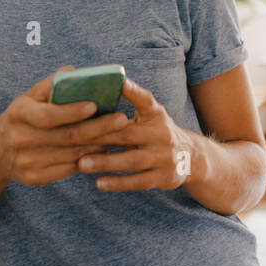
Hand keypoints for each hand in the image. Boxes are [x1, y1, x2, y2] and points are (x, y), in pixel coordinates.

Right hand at [0, 66, 131, 186]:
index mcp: (18, 113)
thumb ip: (51, 84)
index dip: (72, 111)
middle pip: (67, 136)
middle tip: (122, 119)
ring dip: (100, 145)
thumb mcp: (28, 97)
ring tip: (120, 134)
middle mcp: (21, 139)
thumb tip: (76, 73)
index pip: (48, 115)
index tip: (95, 104)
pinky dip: (89, 160)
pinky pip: (68, 169)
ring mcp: (27, 161)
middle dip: (98, 128)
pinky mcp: (35, 178)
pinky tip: (104, 150)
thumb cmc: (21, 117)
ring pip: (72, 154)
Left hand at [77, 77, 196, 191]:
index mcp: (156, 115)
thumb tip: (92, 95)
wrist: (190, 158)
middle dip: (101, 136)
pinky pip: (139, 181)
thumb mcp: (149, 116)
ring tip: (82, 163)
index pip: (145, 100)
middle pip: (129, 134)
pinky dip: (119, 183)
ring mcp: (164, 157)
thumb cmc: (156, 132)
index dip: (133, 91)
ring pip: (132, 160)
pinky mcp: (163, 177)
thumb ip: (128, 108)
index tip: (119, 82)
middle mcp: (162, 134)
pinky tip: (99, 182)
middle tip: (75, 136)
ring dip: (106, 162)